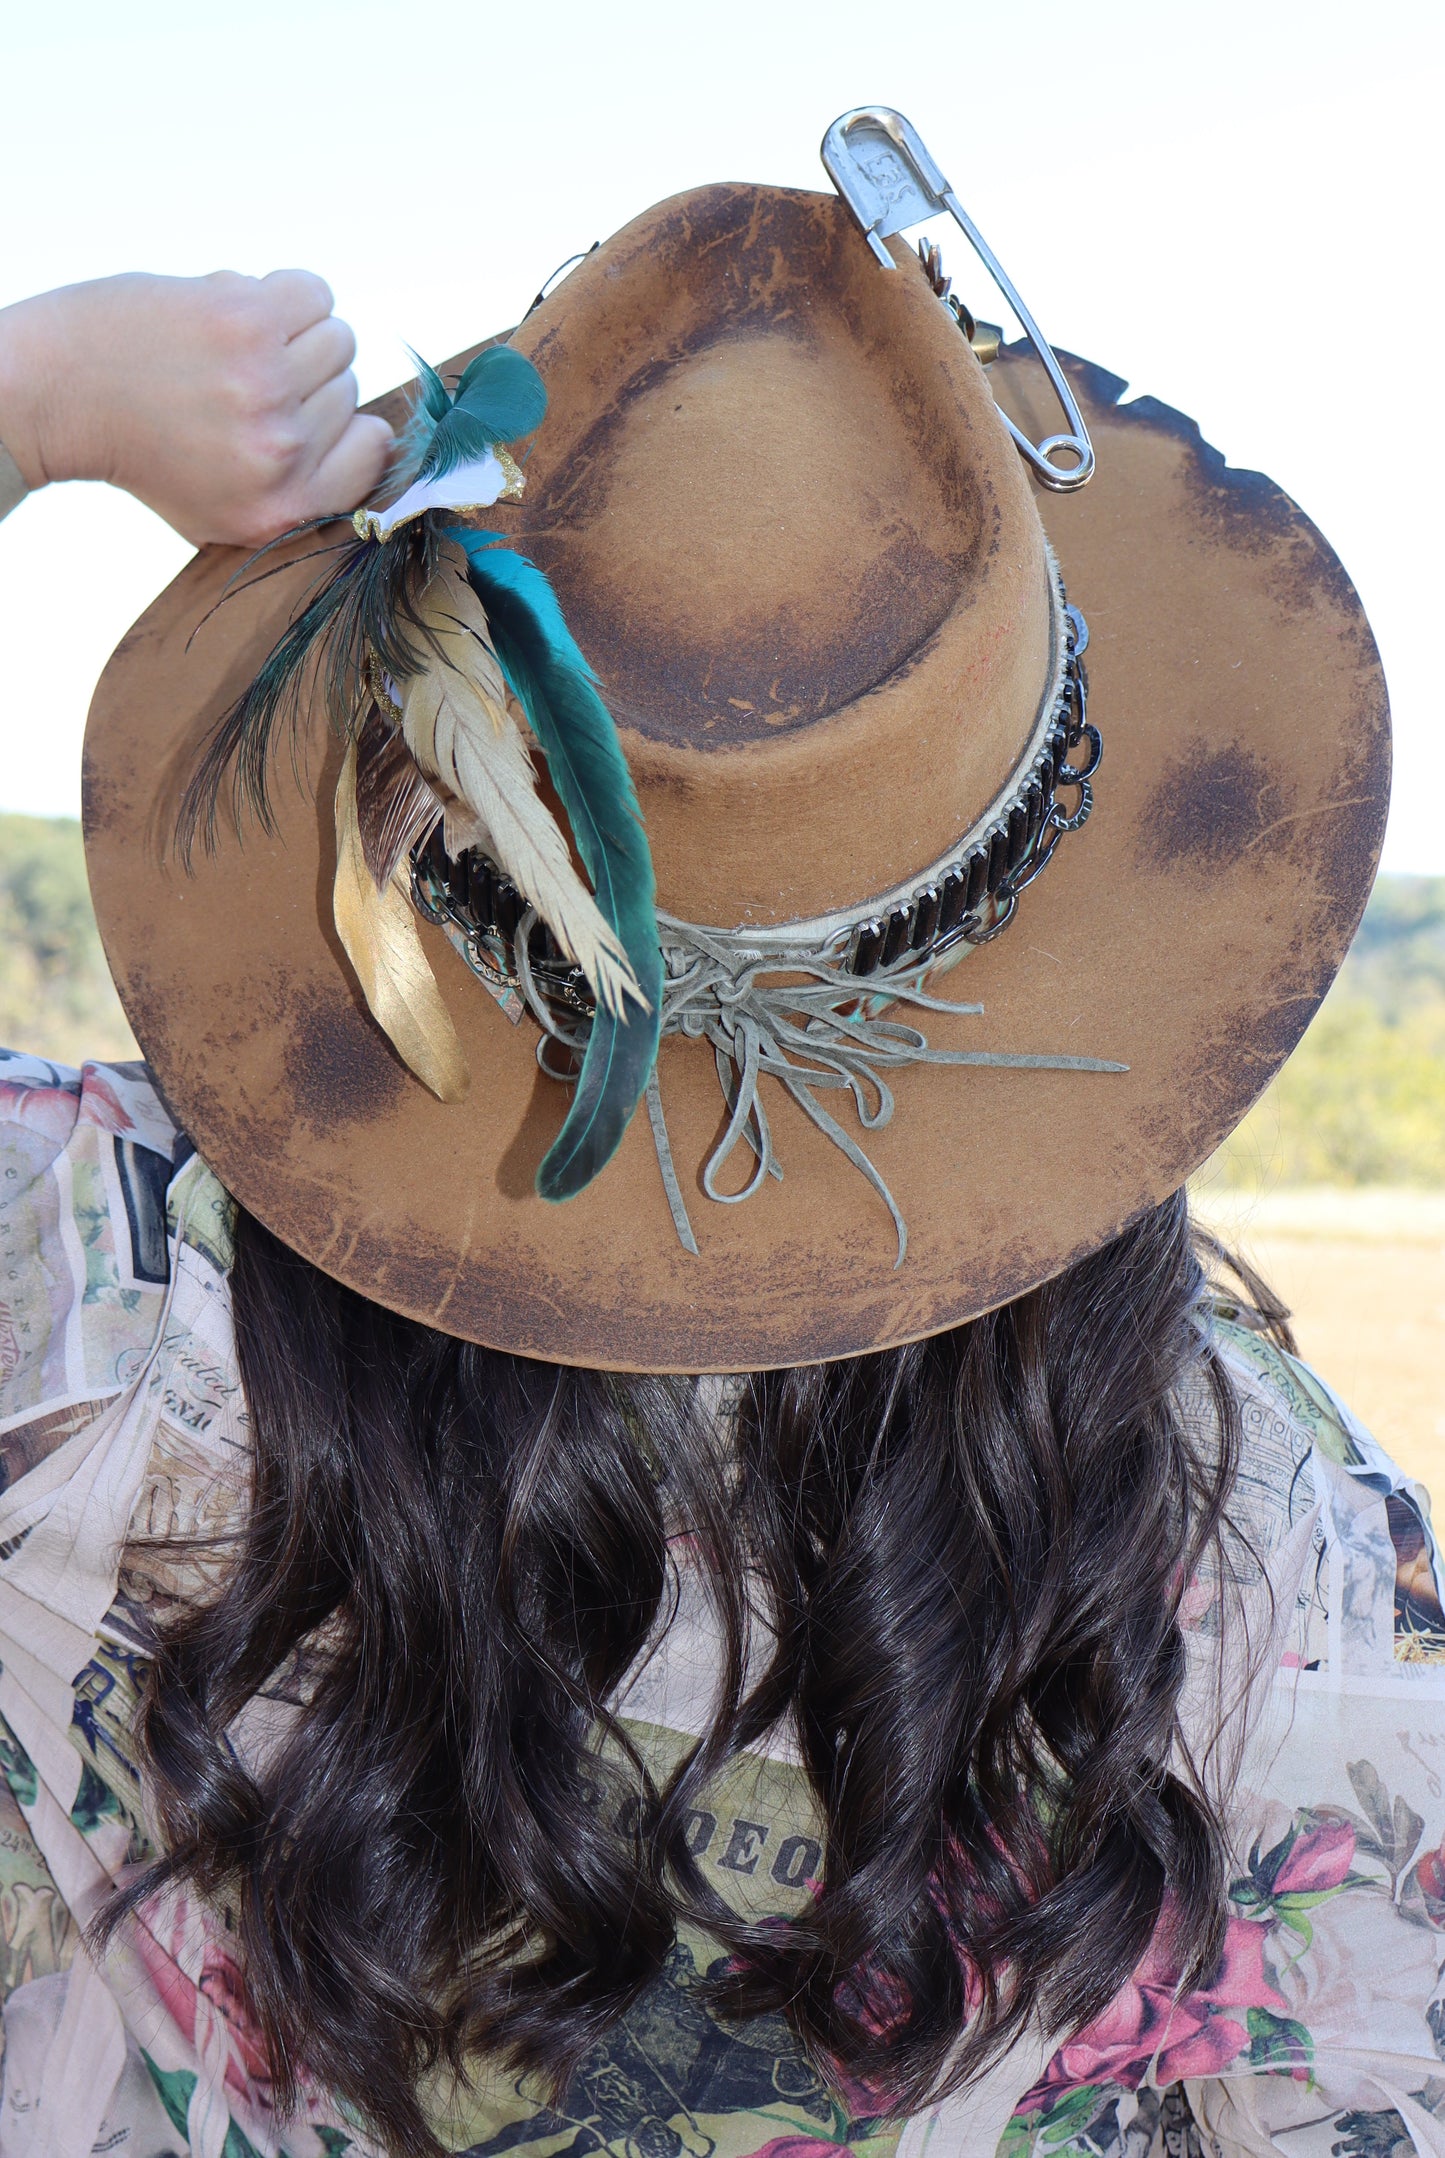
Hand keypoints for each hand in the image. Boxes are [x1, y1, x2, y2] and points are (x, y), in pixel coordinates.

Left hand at [0, 270, 393, 545]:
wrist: (61, 393)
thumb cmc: (145, 448)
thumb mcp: (225, 511)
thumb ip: (306, 491)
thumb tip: (379, 436)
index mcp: (281, 510)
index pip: (374, 452)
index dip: (348, 426)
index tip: (304, 416)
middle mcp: (280, 454)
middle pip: (350, 389)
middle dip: (302, 378)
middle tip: (237, 382)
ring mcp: (266, 386)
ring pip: (336, 338)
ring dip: (291, 332)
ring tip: (236, 345)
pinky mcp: (246, 321)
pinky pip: (313, 292)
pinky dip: (283, 293)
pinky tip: (238, 310)